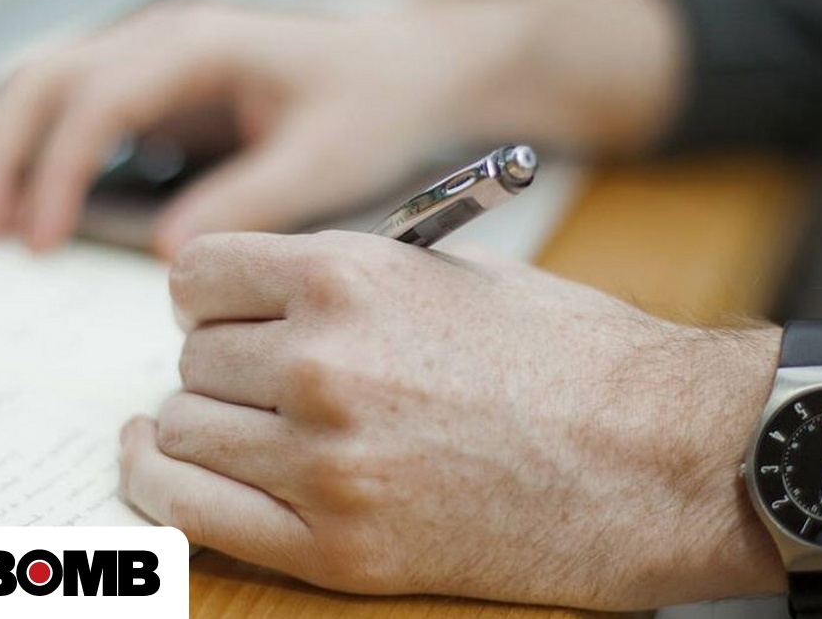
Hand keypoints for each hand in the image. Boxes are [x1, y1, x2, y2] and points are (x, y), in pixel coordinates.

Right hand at [0, 0, 485, 256]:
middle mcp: (164, 40)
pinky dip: (36, 151)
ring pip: (44, 85)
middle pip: (43, 79)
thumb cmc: (373, 106)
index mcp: (200, 47)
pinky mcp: (156, 88)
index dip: (57, 170)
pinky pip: (73, 109)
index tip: (39, 240)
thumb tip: (169, 255)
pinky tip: (27, 205)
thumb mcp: (322, 161)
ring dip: (1, 149)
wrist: (405, 74)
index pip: (98, 99)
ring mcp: (154, 58)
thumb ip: (248, 202)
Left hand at [119, 230, 784, 608]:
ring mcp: (325, 461)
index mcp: (350, 277)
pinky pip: (193, 511)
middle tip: (263, 377)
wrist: (659, 458)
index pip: (199, 275)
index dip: (208, 295)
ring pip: (184, 430)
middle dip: (223, 363)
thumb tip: (261, 297)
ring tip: (240, 424)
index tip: (223, 313)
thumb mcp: (453, 275)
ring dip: (204, 424)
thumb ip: (343, 279)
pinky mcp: (338, 546)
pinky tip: (162, 464)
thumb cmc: (571, 358)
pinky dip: (162, 485)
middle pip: (193, 358)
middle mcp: (323, 363)